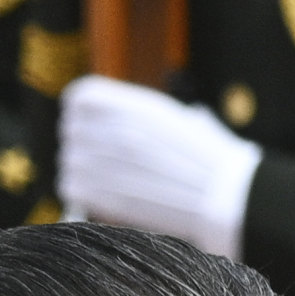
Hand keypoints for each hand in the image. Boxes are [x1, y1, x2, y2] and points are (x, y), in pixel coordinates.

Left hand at [57, 77, 258, 257]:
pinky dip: (80, 192)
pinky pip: (69, 187)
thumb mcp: (182, 119)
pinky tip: (102, 196)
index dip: (82, 111)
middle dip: (84, 142)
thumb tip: (122, 119)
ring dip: (81, 169)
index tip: (92, 123)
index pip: (80, 96)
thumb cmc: (212, 160)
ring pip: (68, 160)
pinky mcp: (104, 196)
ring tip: (108, 179)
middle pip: (71, 129)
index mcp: (135, 106)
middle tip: (105, 158)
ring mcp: (107, 163)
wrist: (226, 198)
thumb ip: (144, 115)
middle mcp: (116, 130)